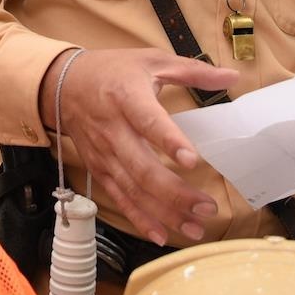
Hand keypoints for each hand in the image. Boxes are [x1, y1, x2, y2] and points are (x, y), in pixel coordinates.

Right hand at [45, 48, 237, 244]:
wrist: (62, 84)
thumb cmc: (112, 71)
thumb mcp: (152, 60)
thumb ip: (194, 71)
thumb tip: (232, 77)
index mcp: (127, 96)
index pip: (148, 121)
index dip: (168, 141)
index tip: (193, 161)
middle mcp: (113, 129)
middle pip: (142, 167)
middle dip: (175, 192)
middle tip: (207, 207)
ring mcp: (104, 153)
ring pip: (133, 189)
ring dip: (164, 212)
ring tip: (194, 227)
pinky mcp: (99, 169)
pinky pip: (119, 198)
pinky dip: (139, 219)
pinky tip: (160, 234)